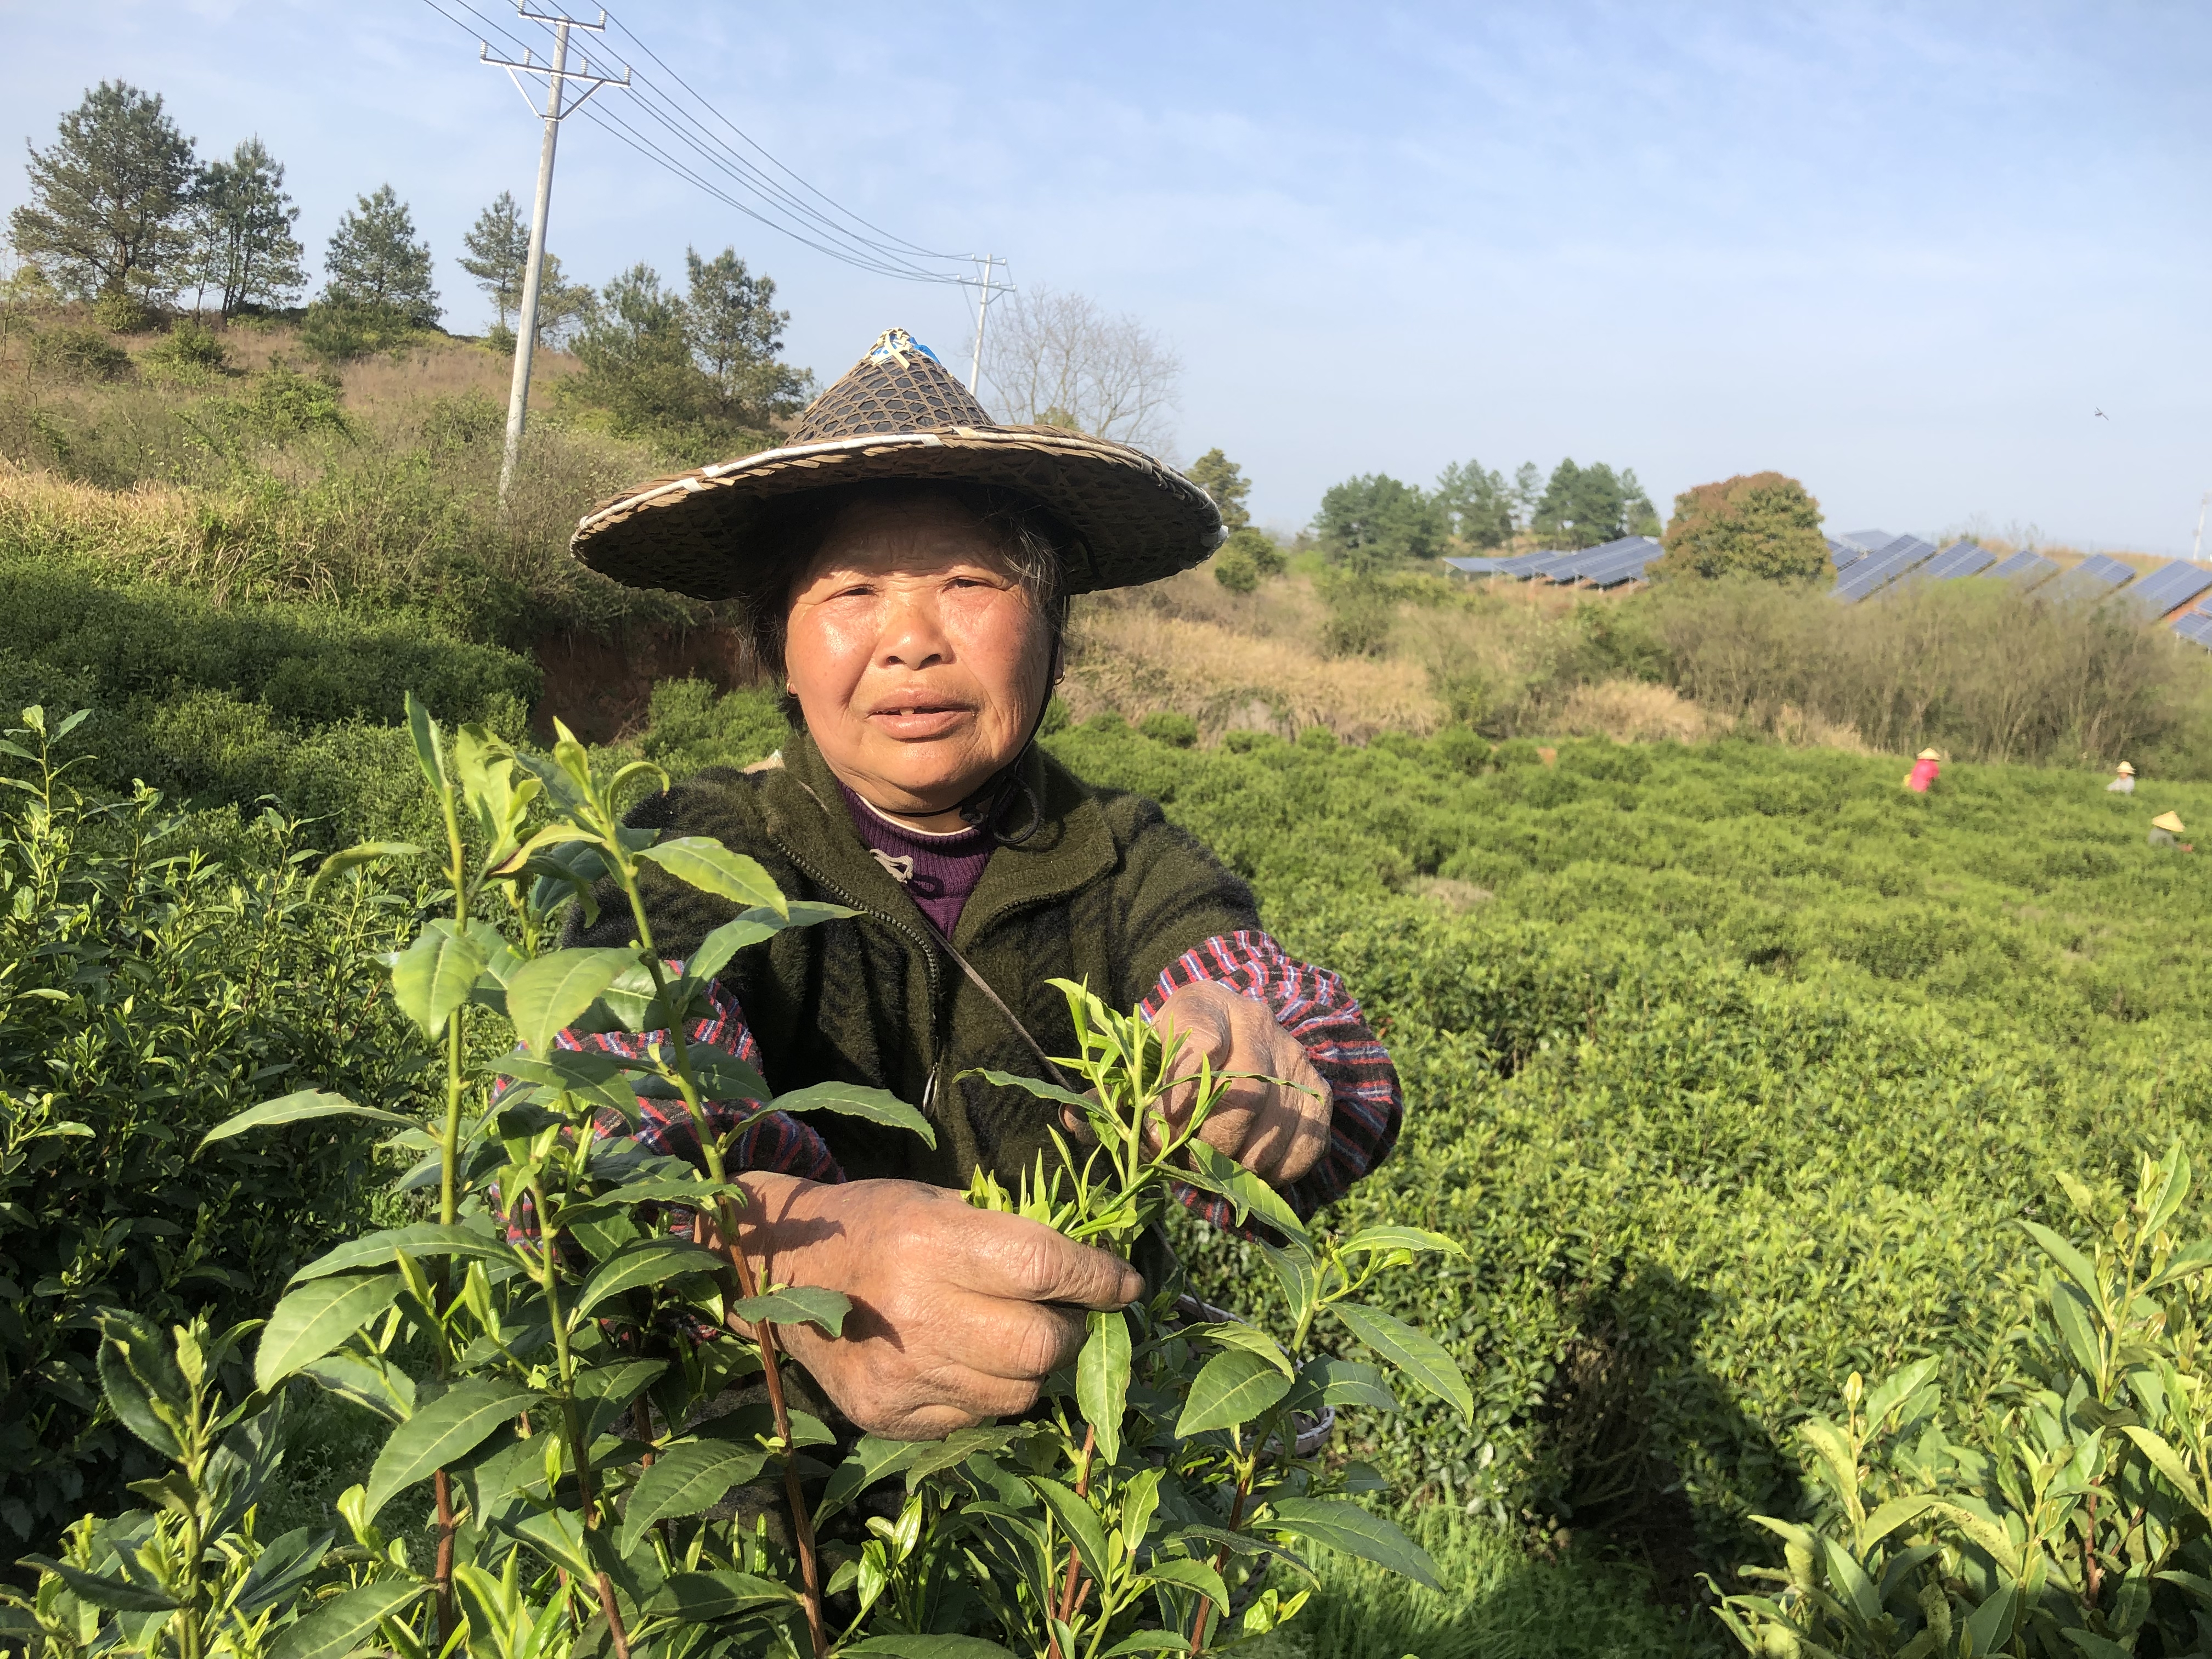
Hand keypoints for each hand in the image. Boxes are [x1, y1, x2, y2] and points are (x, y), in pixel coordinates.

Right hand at [712, 1173, 1141, 1439]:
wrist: (780, 1271)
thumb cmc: (875, 1223)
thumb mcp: (937, 1203)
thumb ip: (1010, 1235)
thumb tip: (1092, 1270)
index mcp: (929, 1242)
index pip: (1044, 1268)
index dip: (1097, 1278)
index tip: (1125, 1283)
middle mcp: (915, 1311)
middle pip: (1040, 1344)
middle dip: (1071, 1330)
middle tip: (1066, 1313)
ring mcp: (899, 1374)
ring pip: (1018, 1393)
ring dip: (1033, 1367)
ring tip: (1012, 1336)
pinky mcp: (886, 1415)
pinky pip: (975, 1419)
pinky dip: (988, 1393)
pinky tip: (967, 1361)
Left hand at [1109, 981, 1330, 1184]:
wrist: (1230, 1034)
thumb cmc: (1170, 1057)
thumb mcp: (1138, 1062)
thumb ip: (1106, 1093)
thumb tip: (1072, 1120)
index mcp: (1201, 1007)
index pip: (1199, 1046)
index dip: (1178, 1099)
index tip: (1159, 1138)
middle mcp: (1253, 1020)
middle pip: (1242, 1089)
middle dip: (1209, 1139)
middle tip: (1185, 1164)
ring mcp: (1290, 1053)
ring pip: (1274, 1120)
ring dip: (1240, 1161)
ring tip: (1212, 1172)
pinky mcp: (1315, 1087)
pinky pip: (1307, 1140)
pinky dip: (1278, 1169)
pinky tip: (1250, 1172)